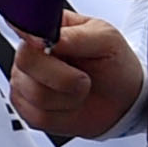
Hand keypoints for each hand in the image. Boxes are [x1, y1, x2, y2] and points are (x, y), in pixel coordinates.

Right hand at [9, 11, 146, 140]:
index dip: (37, 41)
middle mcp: (30, 54)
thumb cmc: (113, 64)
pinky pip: (37, 117)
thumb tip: (49, 38)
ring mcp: (25, 83)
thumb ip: (76, 36)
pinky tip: (71, 105)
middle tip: (83, 77)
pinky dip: (63, 116)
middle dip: (64, 76)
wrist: (122, 100)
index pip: (25, 29)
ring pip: (35, 94)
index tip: (54, 49)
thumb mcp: (106, 40)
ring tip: (80, 90)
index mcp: (45, 29)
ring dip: (69, 97)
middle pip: (26, 62)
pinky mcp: (28, 111)